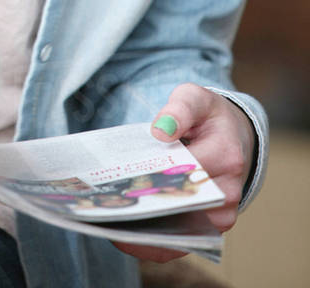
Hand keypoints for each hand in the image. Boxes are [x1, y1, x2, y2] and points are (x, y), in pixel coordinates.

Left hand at [113, 82, 254, 263]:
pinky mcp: (211, 228)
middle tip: (107, 204)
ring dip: (146, 229)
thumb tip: (161, 132)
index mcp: (225, 154)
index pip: (184, 169)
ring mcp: (221, 214)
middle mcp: (227, 191)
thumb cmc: (207, 118)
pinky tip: (123, 234)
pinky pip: (181, 242)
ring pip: (179, 231)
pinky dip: (153, 242)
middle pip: (179, 204)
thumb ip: (179, 108)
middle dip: (145, 205)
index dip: (153, 173)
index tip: (123, 178)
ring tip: (110, 219)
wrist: (232, 137)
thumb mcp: (194, 98)